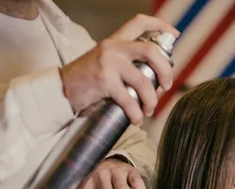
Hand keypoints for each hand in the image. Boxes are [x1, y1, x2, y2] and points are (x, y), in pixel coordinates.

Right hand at [60, 14, 179, 125]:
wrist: (59, 90)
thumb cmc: (86, 80)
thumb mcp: (106, 63)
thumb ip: (126, 64)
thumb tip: (155, 80)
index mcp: (115, 41)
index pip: (140, 23)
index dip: (160, 25)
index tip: (175, 34)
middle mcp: (113, 47)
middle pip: (151, 51)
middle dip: (166, 70)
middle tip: (166, 85)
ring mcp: (108, 62)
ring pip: (143, 80)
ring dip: (151, 99)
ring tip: (149, 109)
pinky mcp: (104, 80)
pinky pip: (129, 99)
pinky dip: (136, 113)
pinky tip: (136, 119)